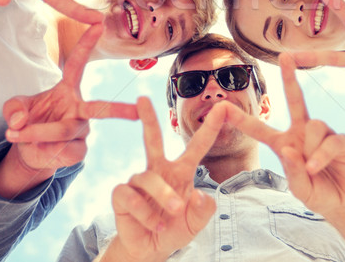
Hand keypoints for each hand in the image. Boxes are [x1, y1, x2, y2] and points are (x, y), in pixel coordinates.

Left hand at [2, 24, 137, 171]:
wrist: (28, 152)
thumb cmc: (28, 121)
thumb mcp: (15, 109)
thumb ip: (13, 108)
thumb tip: (19, 122)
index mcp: (67, 89)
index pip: (78, 64)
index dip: (87, 44)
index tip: (99, 24)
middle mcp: (79, 108)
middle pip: (100, 108)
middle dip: (120, 110)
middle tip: (139, 109)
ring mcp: (82, 131)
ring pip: (66, 130)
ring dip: (38, 132)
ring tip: (14, 135)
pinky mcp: (79, 151)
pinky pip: (64, 151)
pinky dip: (44, 150)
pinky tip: (37, 148)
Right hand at [108, 97, 224, 261]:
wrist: (150, 250)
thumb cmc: (174, 229)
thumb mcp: (196, 223)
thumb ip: (203, 210)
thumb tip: (199, 194)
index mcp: (181, 171)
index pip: (198, 145)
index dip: (211, 127)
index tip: (222, 107)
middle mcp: (159, 169)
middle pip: (152, 138)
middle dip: (148, 118)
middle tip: (142, 98)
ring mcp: (139, 180)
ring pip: (149, 178)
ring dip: (162, 196)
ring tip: (171, 216)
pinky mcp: (122, 194)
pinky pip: (130, 195)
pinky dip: (143, 213)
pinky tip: (152, 225)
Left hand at [225, 54, 344, 219]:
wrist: (342, 202)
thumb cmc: (317, 192)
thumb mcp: (300, 189)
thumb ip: (293, 172)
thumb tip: (290, 150)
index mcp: (283, 143)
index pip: (259, 129)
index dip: (241, 119)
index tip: (222, 107)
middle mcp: (302, 131)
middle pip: (294, 98)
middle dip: (290, 77)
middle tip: (285, 55)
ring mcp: (322, 134)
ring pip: (313, 125)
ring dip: (309, 149)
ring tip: (312, 169)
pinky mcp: (342, 141)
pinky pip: (330, 141)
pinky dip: (321, 155)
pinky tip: (316, 168)